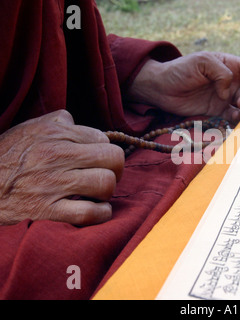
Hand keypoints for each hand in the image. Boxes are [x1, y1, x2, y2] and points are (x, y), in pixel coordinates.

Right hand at [0, 110, 124, 225]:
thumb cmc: (7, 156)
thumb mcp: (30, 128)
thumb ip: (59, 122)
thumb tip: (80, 125)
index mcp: (55, 134)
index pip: (103, 138)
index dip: (103, 150)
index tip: (96, 160)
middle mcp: (56, 156)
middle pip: (113, 159)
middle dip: (115, 169)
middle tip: (105, 175)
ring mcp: (53, 184)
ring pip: (105, 184)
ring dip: (107, 192)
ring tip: (97, 193)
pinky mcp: (47, 211)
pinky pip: (90, 213)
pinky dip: (101, 214)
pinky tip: (96, 210)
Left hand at [127, 52, 239, 122]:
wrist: (161, 88)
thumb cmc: (181, 70)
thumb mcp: (202, 62)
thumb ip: (222, 73)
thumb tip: (231, 91)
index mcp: (230, 65)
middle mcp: (230, 82)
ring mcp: (224, 99)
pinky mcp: (216, 113)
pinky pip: (233, 118)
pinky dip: (237, 120)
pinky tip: (235, 120)